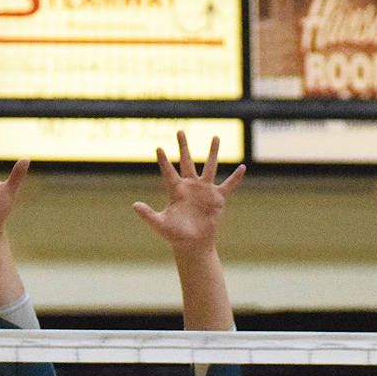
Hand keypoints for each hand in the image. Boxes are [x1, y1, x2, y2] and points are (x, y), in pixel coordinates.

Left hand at [132, 131, 245, 259]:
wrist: (192, 244)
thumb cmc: (174, 235)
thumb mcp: (160, 224)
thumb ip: (147, 214)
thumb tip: (134, 205)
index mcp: (175, 191)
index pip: (168, 172)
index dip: (163, 161)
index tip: (158, 147)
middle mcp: (190, 187)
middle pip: (186, 162)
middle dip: (183, 147)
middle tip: (180, 131)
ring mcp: (204, 190)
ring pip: (209, 167)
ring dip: (212, 152)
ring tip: (215, 136)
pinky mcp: (217, 198)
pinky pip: (228, 185)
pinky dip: (235, 178)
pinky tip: (242, 168)